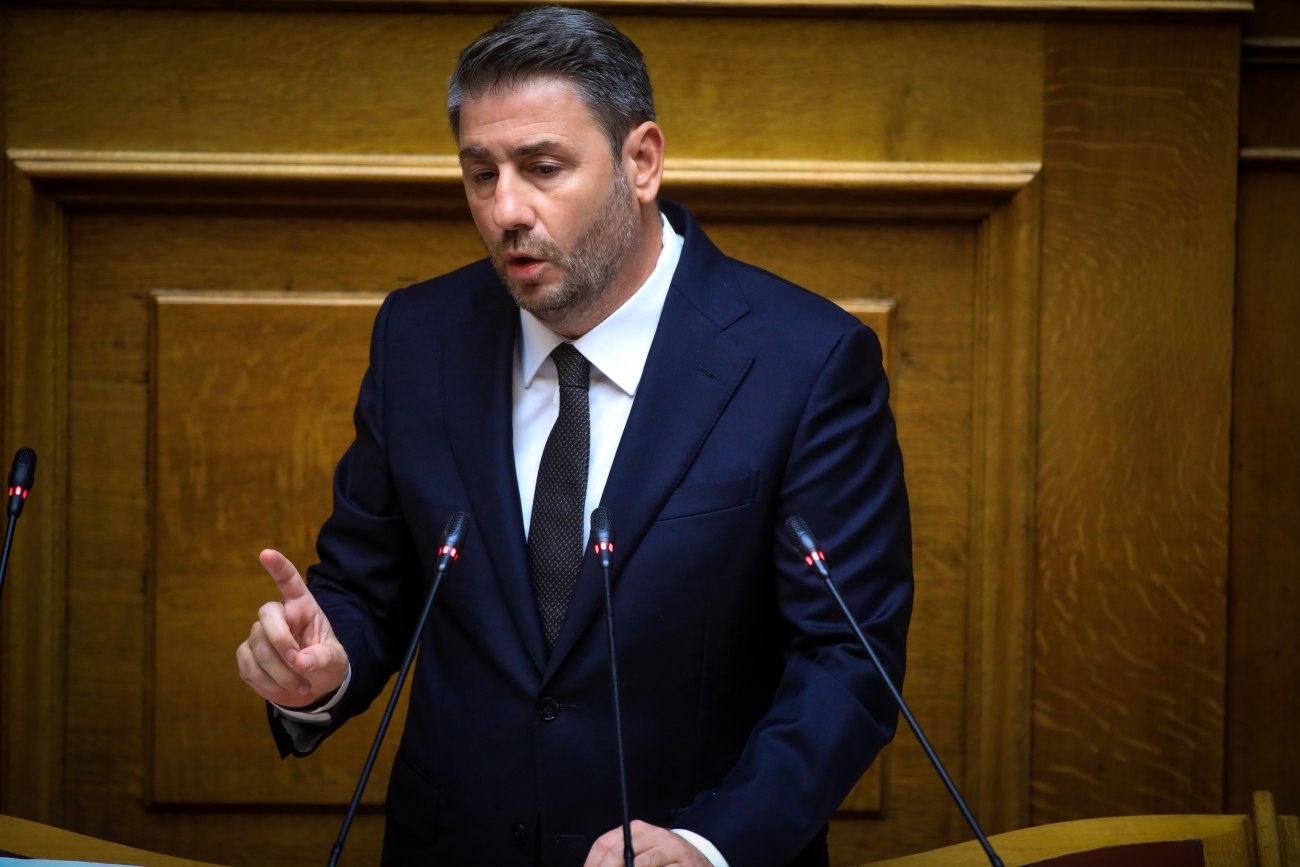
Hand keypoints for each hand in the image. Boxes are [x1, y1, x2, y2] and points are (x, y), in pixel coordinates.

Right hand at [235, 549, 348, 707]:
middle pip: (266, 614)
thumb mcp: (337, 660)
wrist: (312, 687)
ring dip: (280, 672)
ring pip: (258, 646)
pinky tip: (283, 689)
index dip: (278, 567)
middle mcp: (279, 616)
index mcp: (303, 607)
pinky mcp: (247, 655)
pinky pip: (249, 666)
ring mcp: (259, 634)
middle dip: (280, 639)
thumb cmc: (326, 663)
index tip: (266, 553)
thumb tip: (303, 661)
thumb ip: (325, 656)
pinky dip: (267, 682)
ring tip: (303, 686)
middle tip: (298, 662)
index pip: (289, 581)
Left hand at [584, 821, 712, 866]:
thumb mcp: (642, 851)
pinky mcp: (685, 863)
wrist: (700, 861)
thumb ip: (619, 857)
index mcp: (638, 830)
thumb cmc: (666, 858)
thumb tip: (594, 866)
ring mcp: (671, 848)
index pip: (606, 843)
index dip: (593, 864)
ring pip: (640, 863)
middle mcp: (655, 835)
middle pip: (620, 852)